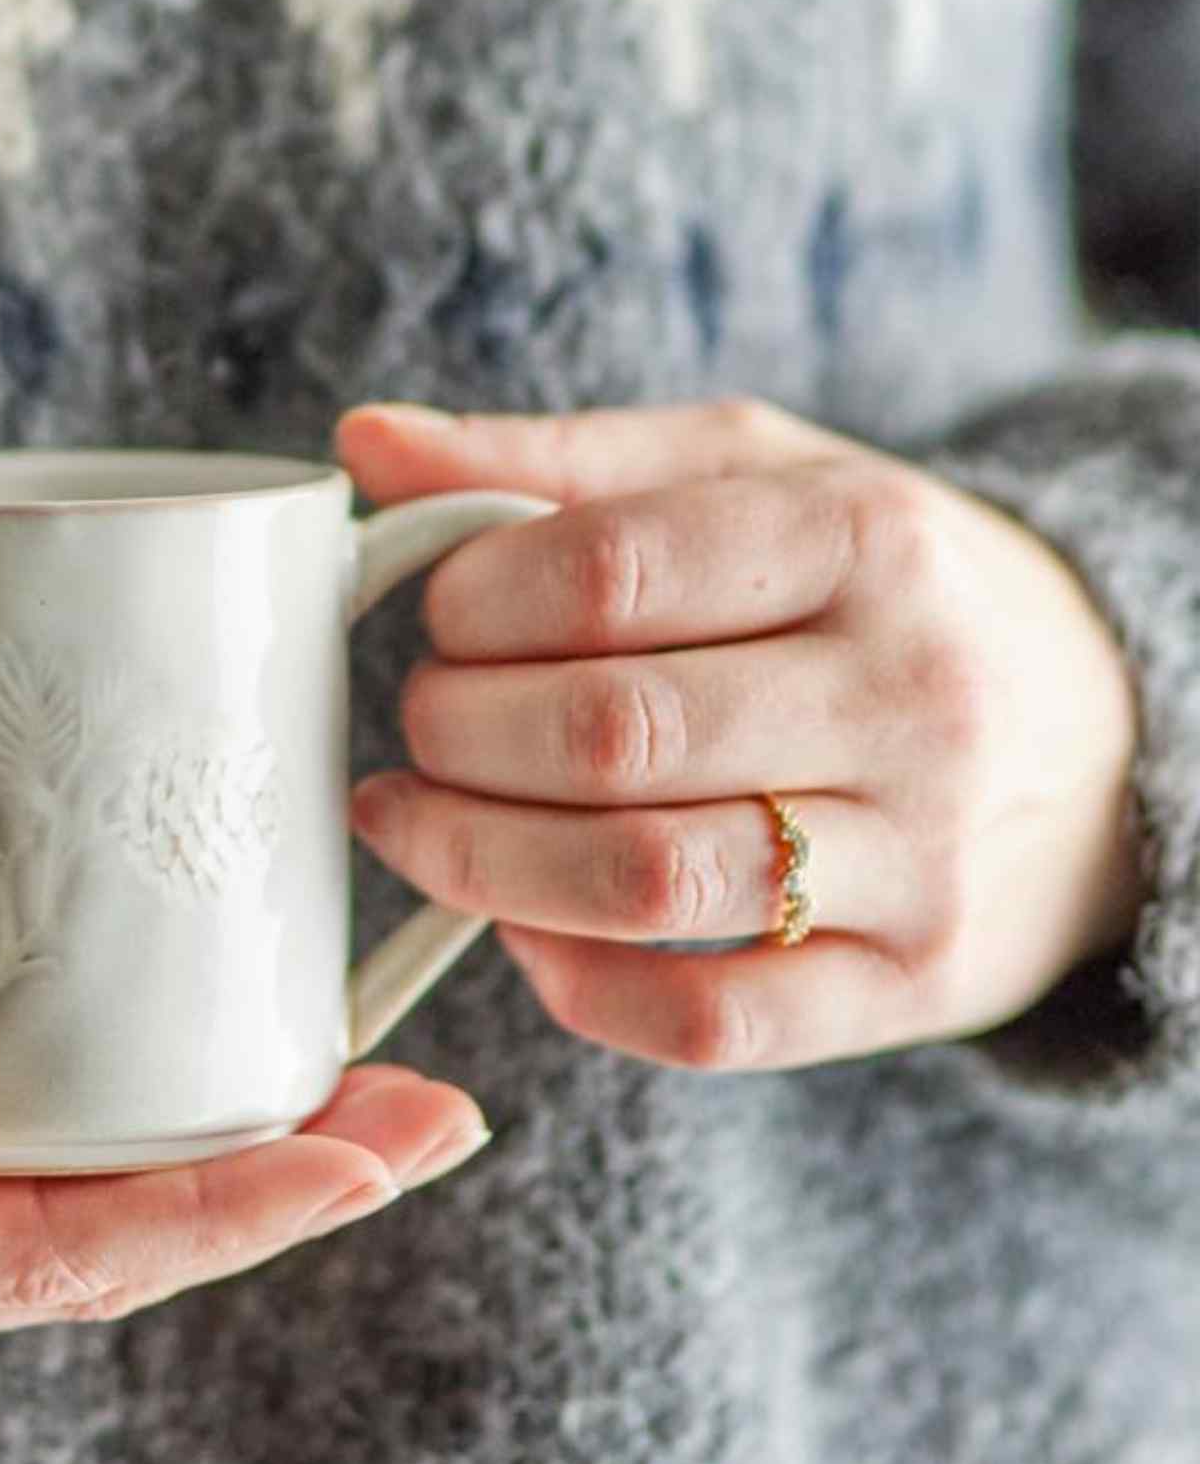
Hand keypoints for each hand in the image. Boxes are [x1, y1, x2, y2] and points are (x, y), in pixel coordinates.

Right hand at [0, 900, 485, 1372]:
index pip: (69, 1258)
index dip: (238, 1201)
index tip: (383, 1136)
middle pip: (102, 1240)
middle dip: (275, 1182)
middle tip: (423, 1105)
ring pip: (61, 1203)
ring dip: (205, 1150)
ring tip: (333, 1080)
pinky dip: (97, 1112)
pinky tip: (145, 1050)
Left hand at [337, 398, 1143, 1071]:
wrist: (1096, 727)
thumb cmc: (872, 582)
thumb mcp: (744, 472)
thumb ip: (554, 457)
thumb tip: (367, 442)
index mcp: (862, 538)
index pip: (609, 570)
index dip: (473, 601)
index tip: (439, 613)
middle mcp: (910, 695)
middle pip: (610, 733)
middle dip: (455, 732)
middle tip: (420, 721)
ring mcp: (924, 854)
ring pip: (646, 881)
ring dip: (480, 860)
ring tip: (412, 819)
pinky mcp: (915, 981)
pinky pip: (713, 1021)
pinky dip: (580, 988)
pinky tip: (520, 931)